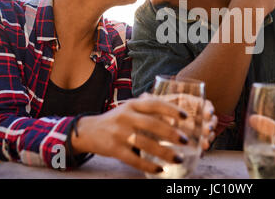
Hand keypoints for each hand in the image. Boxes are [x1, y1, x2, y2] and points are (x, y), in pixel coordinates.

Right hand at [72, 96, 189, 173]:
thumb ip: (148, 109)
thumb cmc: (117, 119)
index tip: (185, 117)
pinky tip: (159, 169)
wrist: (88, 131)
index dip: (171, 109)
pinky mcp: (114, 149)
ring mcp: (119, 133)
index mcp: (132, 104)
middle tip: (185, 140)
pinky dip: (148, 166)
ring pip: (145, 143)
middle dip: (171, 133)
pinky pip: (134, 159)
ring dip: (164, 152)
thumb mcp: (130, 108)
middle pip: (152, 124)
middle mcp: (126, 116)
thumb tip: (175, 117)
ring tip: (178, 158)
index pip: (154, 104)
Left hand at [141, 93, 217, 150]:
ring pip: (207, 134)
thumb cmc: (157, 113)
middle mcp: (196, 118)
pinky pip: (201, 146)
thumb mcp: (157, 105)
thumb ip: (152, 101)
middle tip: (207, 131)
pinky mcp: (193, 144)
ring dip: (208, 139)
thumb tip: (144, 96)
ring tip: (205, 145)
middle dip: (210, 126)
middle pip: (209, 121)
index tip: (208, 114)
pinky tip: (201, 153)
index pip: (205, 106)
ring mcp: (196, 131)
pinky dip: (202, 149)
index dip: (209, 109)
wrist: (153, 126)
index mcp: (192, 106)